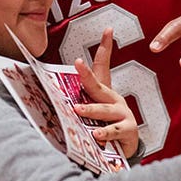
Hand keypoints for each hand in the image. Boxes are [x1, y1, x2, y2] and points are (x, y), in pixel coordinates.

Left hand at [73, 28, 139, 157]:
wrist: (125, 149)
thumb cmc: (105, 128)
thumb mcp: (91, 114)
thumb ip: (77, 104)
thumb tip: (51, 95)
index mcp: (105, 93)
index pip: (103, 67)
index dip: (105, 48)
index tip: (107, 30)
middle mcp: (115, 100)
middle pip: (99, 86)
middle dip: (88, 75)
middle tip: (78, 65)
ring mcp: (123, 114)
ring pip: (105, 110)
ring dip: (91, 110)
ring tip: (78, 111)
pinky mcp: (129, 130)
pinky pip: (115, 131)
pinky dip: (105, 133)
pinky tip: (97, 135)